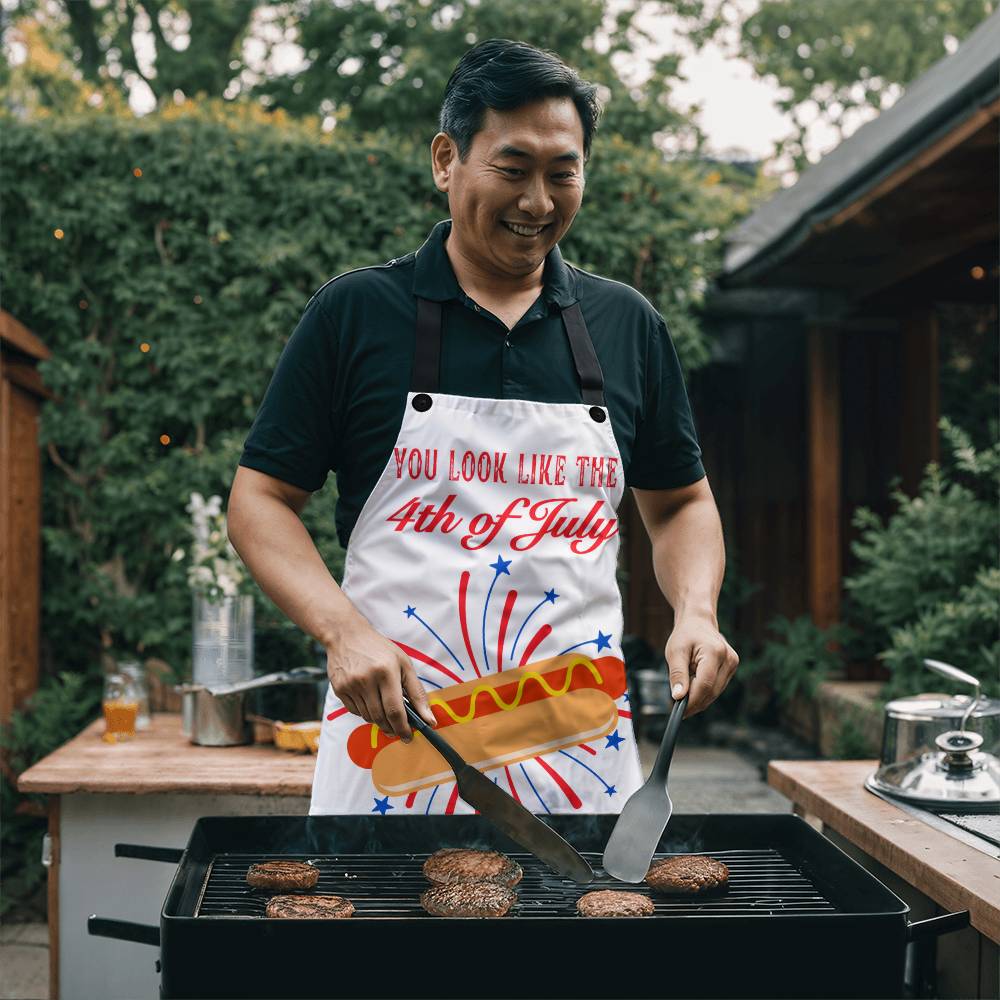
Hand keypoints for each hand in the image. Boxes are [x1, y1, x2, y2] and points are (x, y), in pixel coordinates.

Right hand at [326, 619, 435, 741]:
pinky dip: (365, 712)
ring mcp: (351, 685)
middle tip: (398, 730)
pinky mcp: (339, 689)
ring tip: (384, 709)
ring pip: (368, 717)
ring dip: (379, 719)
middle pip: (381, 717)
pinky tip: (369, 700)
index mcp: (386, 671)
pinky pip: (355, 712)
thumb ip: (417, 693)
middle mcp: (366, 679)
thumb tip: (430, 720)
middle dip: (392, 728)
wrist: (347, 635)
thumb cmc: (380, 649)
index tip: (409, 737)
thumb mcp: (404, 664)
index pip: (395, 710)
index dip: (403, 728)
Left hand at [664, 614, 738, 718]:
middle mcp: (729, 659)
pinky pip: (717, 687)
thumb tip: (678, 697)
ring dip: (699, 697)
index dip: (692, 701)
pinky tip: (693, 684)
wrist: (698, 622)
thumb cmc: (685, 635)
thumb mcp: (675, 652)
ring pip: (715, 692)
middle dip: (694, 702)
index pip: (705, 685)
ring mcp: (733, 664)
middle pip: (712, 691)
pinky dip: (704, 691)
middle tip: (676, 706)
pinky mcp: (732, 668)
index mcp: (715, 652)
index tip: (678, 711)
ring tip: (683, 689)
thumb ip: (677, 674)